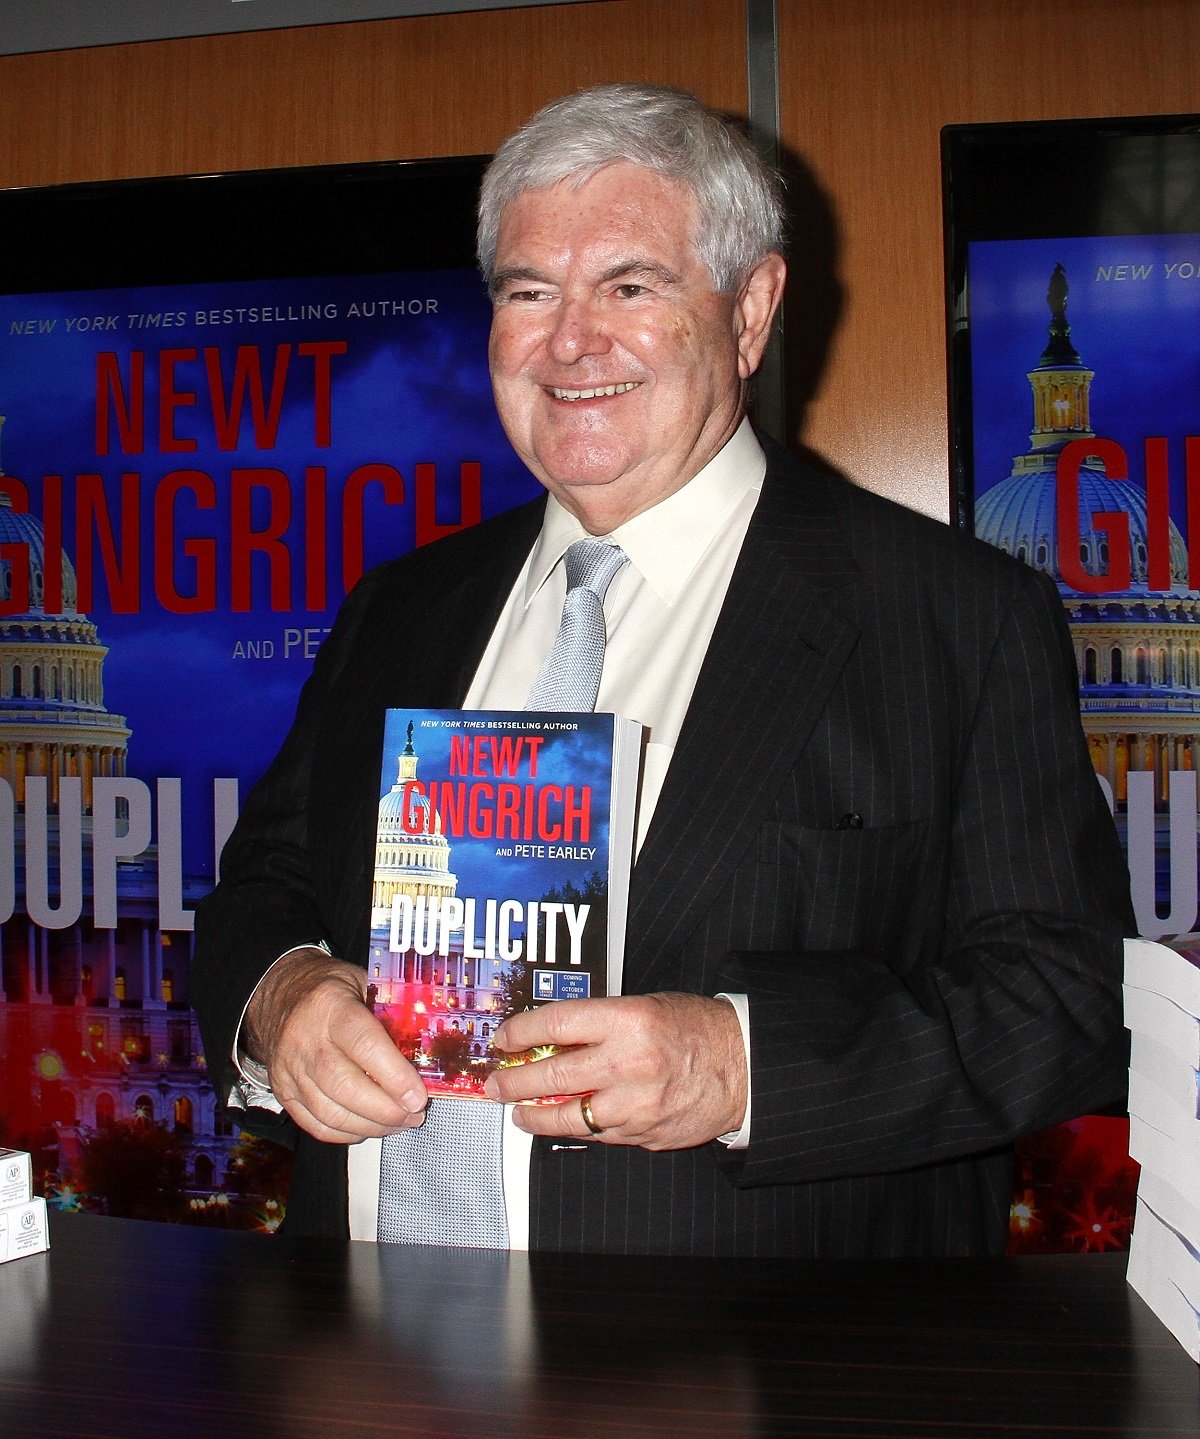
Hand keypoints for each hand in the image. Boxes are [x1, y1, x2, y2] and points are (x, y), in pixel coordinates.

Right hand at [244, 947, 427, 1143]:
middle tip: (415, 1113)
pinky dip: (347, 1133)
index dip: (395, 1076)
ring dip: (372, 1126)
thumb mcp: (362, 982)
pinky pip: (316, 1125)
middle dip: (387, 1110)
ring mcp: (290, 1070)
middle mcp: (305, 1041)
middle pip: (347, 1088)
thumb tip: (428, 1048)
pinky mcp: (283, 1092)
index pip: (365, 1045)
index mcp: (330, 1006)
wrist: (279, 996)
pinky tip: (369, 1126)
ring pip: (331, 1114)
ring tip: (400, 1122)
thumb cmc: (329, 989)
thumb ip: (390, 1011)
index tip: (419, 1096)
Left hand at [483, 993, 746, 1148]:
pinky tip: (560, 1122)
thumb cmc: (696, 1029)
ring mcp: (634, 1105)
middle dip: (514, 1081)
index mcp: (627, 1020)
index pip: (555, 1025)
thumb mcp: (646, 1006)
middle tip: (494, 1083)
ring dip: (534, 1115)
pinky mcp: (642, 1134)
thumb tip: (551, 1037)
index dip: (520, 1032)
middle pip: (551, 1074)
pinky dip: (575, 1128)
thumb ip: (600, 1022)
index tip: (503, 1039)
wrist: (744, 1066)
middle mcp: (627, 1063)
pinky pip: (596, 1134)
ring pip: (566, 1116)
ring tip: (518, 1112)